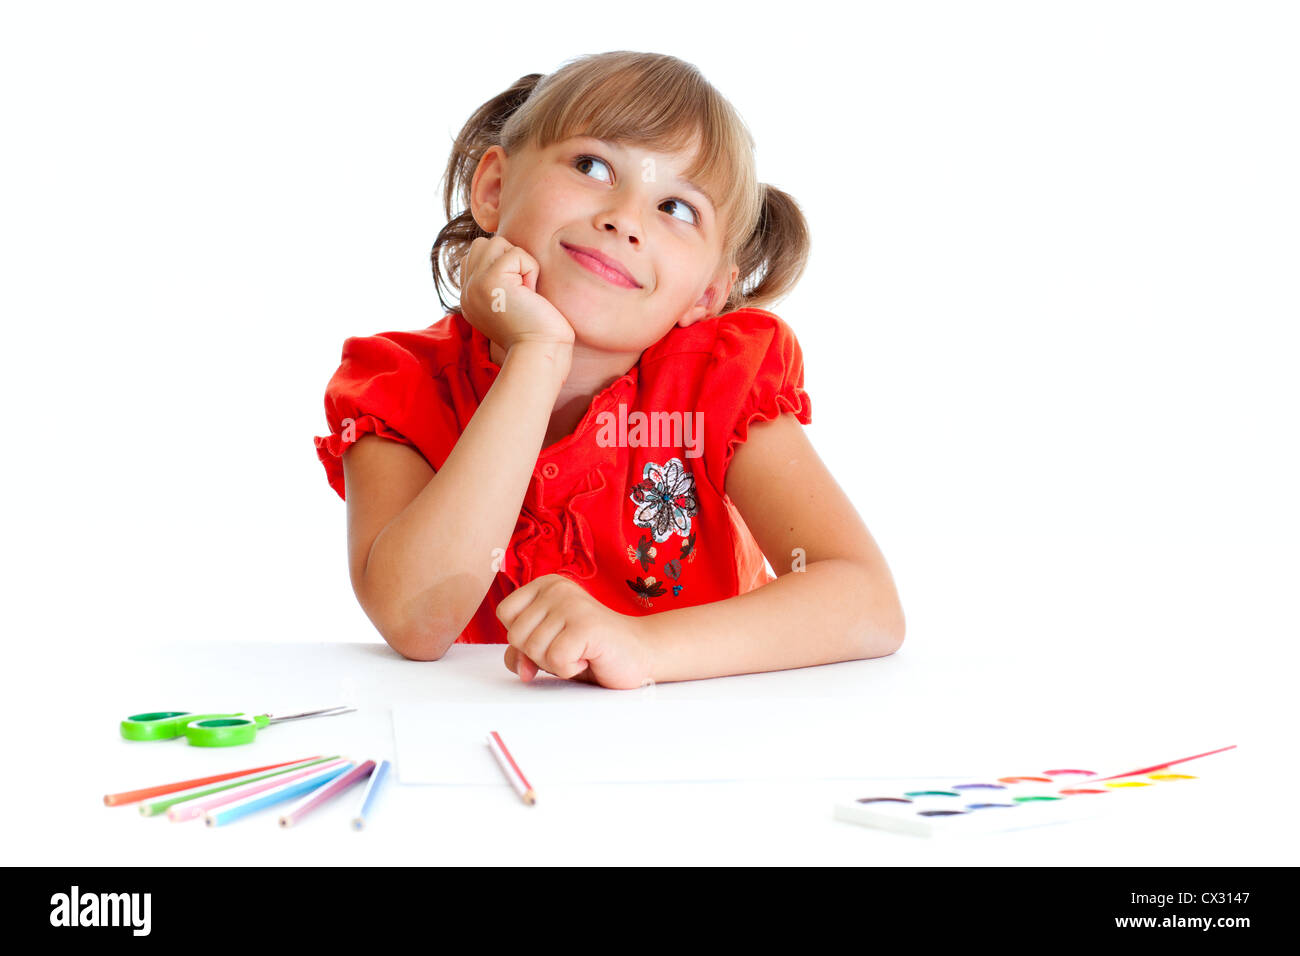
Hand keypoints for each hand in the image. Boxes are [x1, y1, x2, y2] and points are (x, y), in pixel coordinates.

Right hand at [458, 236, 575, 353]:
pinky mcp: (489, 281)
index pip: (477, 256)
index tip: (518, 293)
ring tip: (526, 292)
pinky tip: (531, 294)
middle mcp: (467, 292)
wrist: (540, 352)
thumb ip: (501, 282)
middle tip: (522, 291)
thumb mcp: (513, 304)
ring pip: (498, 243)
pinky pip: (516, 253)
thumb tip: (509, 254)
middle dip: (510, 258)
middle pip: (484, 244)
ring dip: (521, 263)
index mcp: (470, 298)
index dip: (503, 264)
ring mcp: (474, 285)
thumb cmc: (539, 332)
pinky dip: (531, 270)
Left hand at [496, 574, 653, 689]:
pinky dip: (570, 669)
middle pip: (515, 635)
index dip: (523, 636)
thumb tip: (520, 668)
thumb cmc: (591, 649)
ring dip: (557, 663)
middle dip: (539, 654)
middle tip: (570, 647)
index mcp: (545, 584)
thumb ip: (523, 653)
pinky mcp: (585, 624)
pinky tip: (589, 656)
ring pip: (532, 650)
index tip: (553, 637)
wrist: (640, 653)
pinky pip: (555, 659)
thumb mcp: (548, 648)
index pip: (504, 613)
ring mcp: (572, 604)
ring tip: (581, 650)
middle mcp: (557, 587)